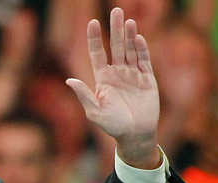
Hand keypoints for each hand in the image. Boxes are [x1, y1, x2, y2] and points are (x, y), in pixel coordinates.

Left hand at [67, 7, 160, 168]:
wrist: (135, 135)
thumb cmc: (112, 125)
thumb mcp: (94, 112)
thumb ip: (84, 95)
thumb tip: (69, 81)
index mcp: (103, 79)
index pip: (97, 54)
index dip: (94, 38)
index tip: (92, 22)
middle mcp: (117, 73)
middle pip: (115, 46)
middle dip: (115, 29)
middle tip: (116, 10)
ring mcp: (133, 75)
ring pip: (130, 50)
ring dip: (129, 35)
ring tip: (128, 20)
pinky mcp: (147, 79)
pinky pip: (144, 61)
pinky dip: (141, 49)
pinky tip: (138, 38)